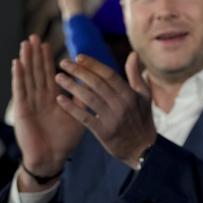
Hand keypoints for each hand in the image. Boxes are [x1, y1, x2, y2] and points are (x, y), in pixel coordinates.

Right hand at [12, 35, 84, 190]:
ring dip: (26, 60)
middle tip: (34, 36)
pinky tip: (17, 63)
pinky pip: (20, 90)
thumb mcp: (79, 114)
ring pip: (28, 77)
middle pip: (37, 72)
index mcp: (53, 98)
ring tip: (25, 44)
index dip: (47, 59)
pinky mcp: (22, 110)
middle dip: (35, 55)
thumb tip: (96, 81)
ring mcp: (30, 103)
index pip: (49, 74)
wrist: (53, 158)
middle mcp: (40, 98)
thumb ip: (83, 98)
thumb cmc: (66, 139)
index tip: (46, 43)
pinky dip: (18, 76)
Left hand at [55, 52, 155, 168]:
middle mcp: (121, 104)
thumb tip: (133, 54)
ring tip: (58, 77)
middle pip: (96, 84)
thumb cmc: (142, 119)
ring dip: (71, 86)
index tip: (78, 57)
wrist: (143, 148)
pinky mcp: (103, 132)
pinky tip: (60, 99)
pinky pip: (84, 117)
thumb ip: (135, 75)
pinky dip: (72, 108)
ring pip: (88, 98)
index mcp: (130, 94)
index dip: (93, 65)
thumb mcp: (144, 96)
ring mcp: (112, 119)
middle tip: (63, 63)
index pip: (109, 74)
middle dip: (78, 71)